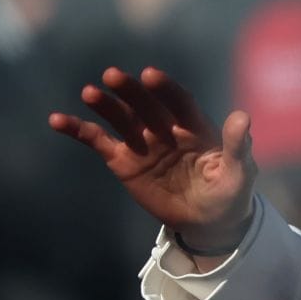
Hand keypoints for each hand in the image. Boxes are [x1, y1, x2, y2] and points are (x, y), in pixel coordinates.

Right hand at [48, 66, 257, 247]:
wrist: (209, 223)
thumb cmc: (229, 194)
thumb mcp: (239, 173)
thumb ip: (238, 146)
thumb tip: (243, 117)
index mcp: (195, 127)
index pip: (179, 102)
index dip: (166, 89)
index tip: (151, 76)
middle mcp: (165, 128)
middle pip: (145, 105)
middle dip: (130, 91)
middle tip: (113, 76)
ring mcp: (142, 143)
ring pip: (120, 118)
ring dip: (104, 105)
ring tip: (90, 93)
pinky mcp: (123, 161)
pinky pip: (98, 141)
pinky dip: (78, 130)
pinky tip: (57, 120)